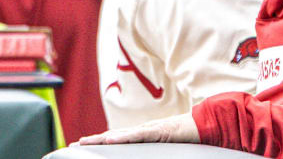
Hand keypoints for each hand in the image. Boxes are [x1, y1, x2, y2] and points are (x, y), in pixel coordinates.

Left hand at [74, 113, 199, 145]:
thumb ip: (153, 152)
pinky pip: (139, 135)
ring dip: (103, 138)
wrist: (206, 125)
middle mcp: (145, 130)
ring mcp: (151, 129)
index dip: (102, 142)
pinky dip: (124, 137)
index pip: (120, 139)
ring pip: (122, 134)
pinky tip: (111, 139)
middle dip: (96, 140)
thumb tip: (145, 156)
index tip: (85, 146)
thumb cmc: (188, 138)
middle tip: (76, 144)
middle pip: (115, 135)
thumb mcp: (166, 149)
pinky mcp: (159, 130)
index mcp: (145, 136)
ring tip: (86, 142)